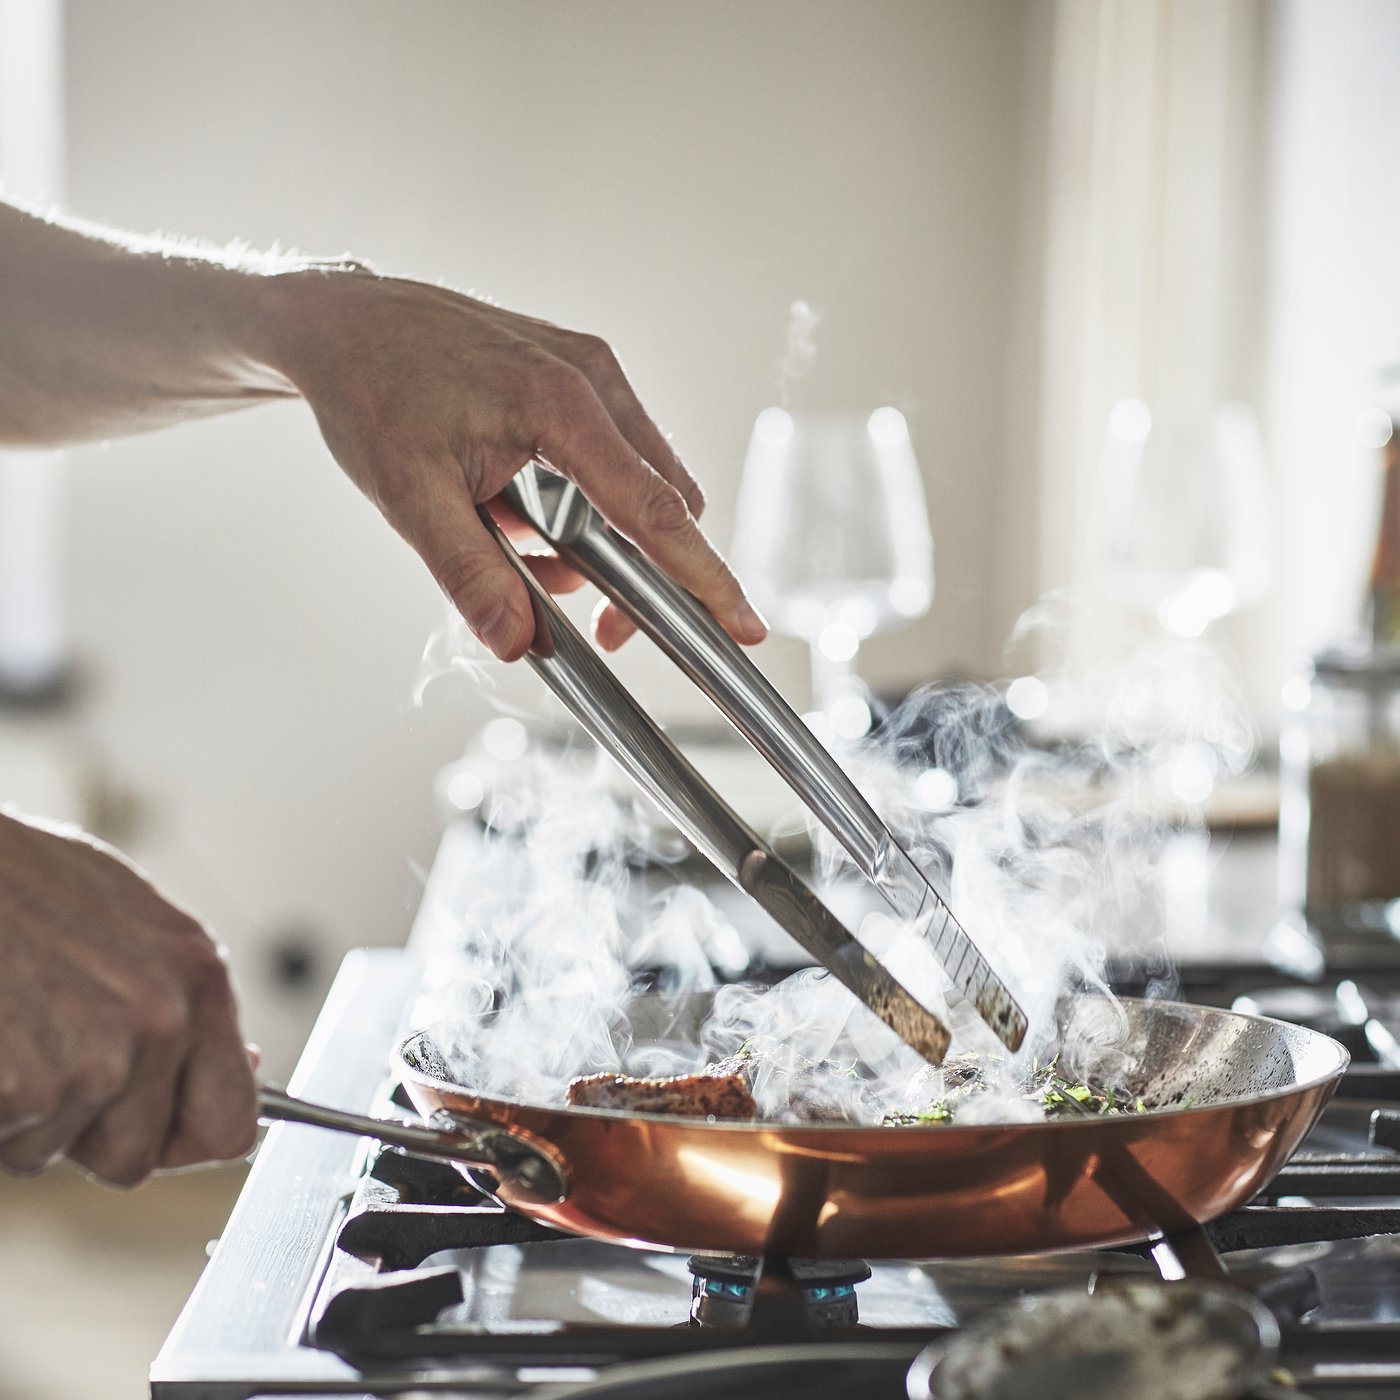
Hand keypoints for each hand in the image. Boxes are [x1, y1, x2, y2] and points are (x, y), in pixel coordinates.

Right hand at [0, 810, 257, 1184]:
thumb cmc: (22, 883)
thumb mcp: (135, 924)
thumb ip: (185, 999)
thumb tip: (246, 1065)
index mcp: (199, 978)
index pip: (231, 1122)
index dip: (184, 1141)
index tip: (153, 1133)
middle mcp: (162, 1023)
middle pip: (135, 1157)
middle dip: (86, 1135)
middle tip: (44, 1064)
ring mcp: (94, 1061)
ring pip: (51, 1152)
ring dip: (22, 1116)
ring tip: (7, 1028)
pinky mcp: (23, 1089)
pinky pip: (3, 1142)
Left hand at [259, 267, 767, 658]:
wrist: (345, 321)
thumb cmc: (373, 390)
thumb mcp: (407, 495)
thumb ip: (469, 573)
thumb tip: (518, 640)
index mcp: (560, 404)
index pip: (655, 511)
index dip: (704, 578)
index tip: (743, 624)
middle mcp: (593, 379)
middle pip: (663, 503)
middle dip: (637, 572)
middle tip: (594, 621)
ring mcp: (589, 371)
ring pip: (639, 483)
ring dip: (598, 536)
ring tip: (514, 540)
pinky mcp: (577, 375)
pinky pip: (611, 457)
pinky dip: (582, 502)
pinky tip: (517, 508)